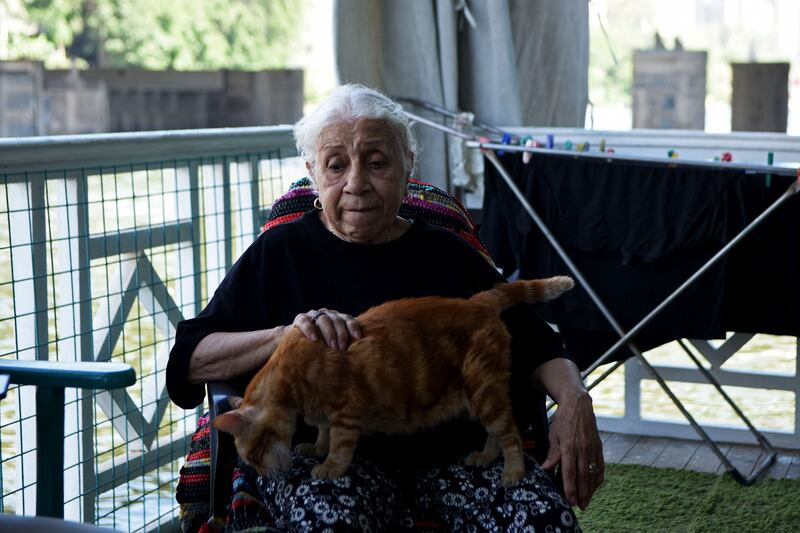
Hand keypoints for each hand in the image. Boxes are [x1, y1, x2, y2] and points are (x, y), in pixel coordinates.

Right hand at [292, 308, 361, 350]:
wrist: (296, 344)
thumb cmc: (320, 348)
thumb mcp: (333, 346)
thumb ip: (343, 346)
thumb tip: (359, 358)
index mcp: (338, 319)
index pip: (348, 319)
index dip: (353, 327)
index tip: (358, 337)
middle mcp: (327, 314)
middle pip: (337, 320)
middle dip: (341, 334)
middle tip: (342, 349)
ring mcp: (313, 315)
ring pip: (324, 319)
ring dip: (329, 333)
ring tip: (331, 346)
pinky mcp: (300, 319)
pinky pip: (305, 321)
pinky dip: (310, 329)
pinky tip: (314, 338)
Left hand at [541, 390, 603, 509]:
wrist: (578, 404)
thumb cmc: (563, 419)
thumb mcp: (553, 435)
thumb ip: (552, 453)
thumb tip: (545, 468)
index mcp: (569, 446)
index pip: (570, 472)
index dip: (570, 488)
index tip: (570, 500)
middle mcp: (583, 449)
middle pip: (583, 476)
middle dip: (582, 493)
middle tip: (580, 506)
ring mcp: (592, 448)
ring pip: (593, 473)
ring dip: (591, 488)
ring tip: (587, 500)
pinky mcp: (598, 446)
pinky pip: (600, 465)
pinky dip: (598, 476)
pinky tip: (595, 485)